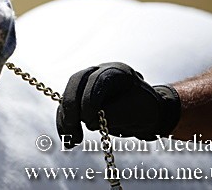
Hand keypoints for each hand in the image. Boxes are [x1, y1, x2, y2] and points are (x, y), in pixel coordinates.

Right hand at [56, 62, 180, 146]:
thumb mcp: (137, 111)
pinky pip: (67, 107)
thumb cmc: (145, 110)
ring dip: (66, 118)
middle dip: (71, 105)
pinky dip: (65, 123)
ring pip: (68, 95)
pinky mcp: (79, 96)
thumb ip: (115, 114)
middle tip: (73, 128)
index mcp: (117, 71)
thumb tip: (90, 122)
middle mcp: (98, 71)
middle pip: (76, 82)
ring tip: (72, 141)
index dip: (89, 99)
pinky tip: (68, 139)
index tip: (90, 121)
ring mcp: (87, 83)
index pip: (97, 79)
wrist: (146, 114)